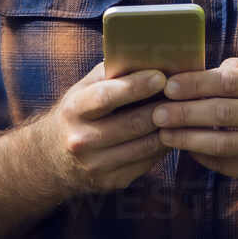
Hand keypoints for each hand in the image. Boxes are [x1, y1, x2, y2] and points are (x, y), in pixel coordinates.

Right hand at [40, 61, 169, 193]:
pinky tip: (171, 131)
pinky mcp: (112, 181)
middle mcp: (81, 140)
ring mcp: (96, 165)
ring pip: (145, 145)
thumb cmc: (80, 110)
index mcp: (74, 110)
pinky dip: (163, 145)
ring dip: (168, 127)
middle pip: (132, 124)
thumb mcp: (85, 87)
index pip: (106, 97)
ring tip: (182, 111)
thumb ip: (112, 73)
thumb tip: (149, 57)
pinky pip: (147, 162)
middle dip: (161, 107)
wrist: (54, 156)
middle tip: (183, 94)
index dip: (136, 86)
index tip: (161, 76)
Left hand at [152, 57, 237, 185]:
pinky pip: (228, 165)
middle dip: (184, 112)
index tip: (169, 85)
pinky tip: (187, 148)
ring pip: (221, 143)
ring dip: (187, 139)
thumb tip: (204, 71)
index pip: (229, 82)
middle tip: (156, 112)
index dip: (196, 84)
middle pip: (221, 112)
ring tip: (163, 134)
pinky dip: (204, 157)